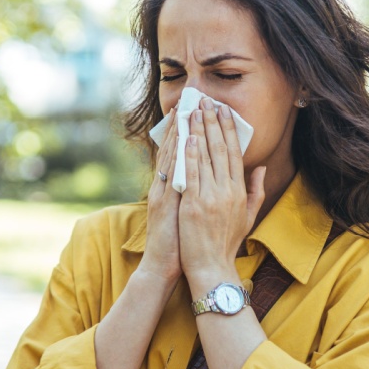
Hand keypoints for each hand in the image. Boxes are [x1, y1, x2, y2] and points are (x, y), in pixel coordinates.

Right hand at [137, 107, 182, 283]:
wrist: (162, 266)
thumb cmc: (179, 244)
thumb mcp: (188, 215)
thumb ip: (194, 195)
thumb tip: (206, 180)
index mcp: (171, 189)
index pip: (179, 155)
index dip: (186, 133)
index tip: (194, 112)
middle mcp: (164, 187)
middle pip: (172, 150)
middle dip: (181, 125)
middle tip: (189, 101)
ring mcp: (162, 193)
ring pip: (169, 157)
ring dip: (176, 133)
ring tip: (184, 111)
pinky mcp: (162, 203)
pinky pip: (170, 175)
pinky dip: (175, 156)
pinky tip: (182, 140)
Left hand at [178, 97, 266, 286]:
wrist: (212, 267)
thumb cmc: (227, 244)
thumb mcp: (248, 216)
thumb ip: (256, 190)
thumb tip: (261, 167)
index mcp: (239, 192)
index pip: (235, 153)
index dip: (229, 130)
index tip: (224, 111)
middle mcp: (227, 191)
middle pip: (220, 149)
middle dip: (213, 123)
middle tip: (206, 101)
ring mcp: (210, 197)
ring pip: (205, 157)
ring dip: (199, 131)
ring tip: (193, 111)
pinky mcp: (193, 205)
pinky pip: (191, 174)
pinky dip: (189, 155)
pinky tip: (186, 138)